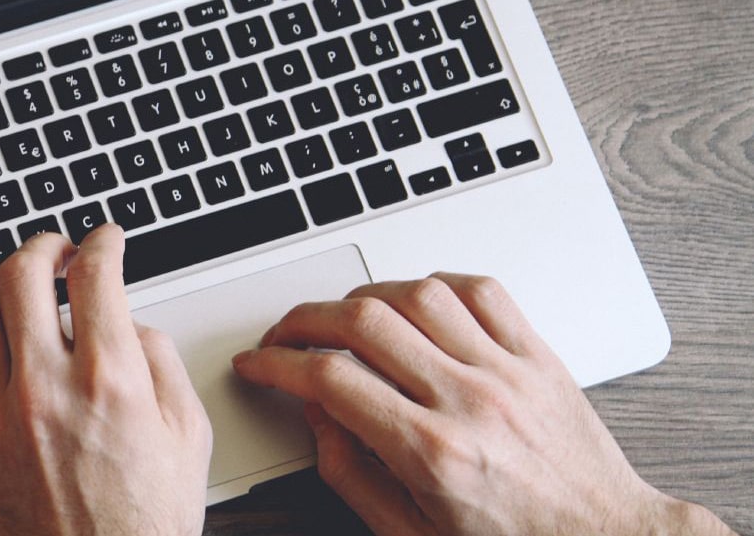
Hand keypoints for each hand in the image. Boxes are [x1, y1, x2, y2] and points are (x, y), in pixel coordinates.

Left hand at [0, 225, 211, 535]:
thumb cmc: (145, 522)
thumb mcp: (188, 435)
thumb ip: (161, 363)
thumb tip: (130, 323)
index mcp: (109, 381)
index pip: (95, 275)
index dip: (102, 242)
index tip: (105, 240)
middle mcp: (47, 389)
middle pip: (22, 276)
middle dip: (44, 247)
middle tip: (59, 250)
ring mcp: (2, 414)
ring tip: (18, 291)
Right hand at [232, 274, 732, 534]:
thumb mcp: (410, 532)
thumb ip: (352, 474)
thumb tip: (317, 416)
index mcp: (432, 453)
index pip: (331, 379)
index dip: (277, 364)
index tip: (257, 364)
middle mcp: (470, 402)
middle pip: (364, 322)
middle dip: (304, 320)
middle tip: (284, 335)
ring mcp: (508, 372)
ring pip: (418, 294)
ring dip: (365, 297)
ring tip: (343, 318)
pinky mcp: (539, 356)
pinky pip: (481, 291)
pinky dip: (435, 285)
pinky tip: (414, 303)